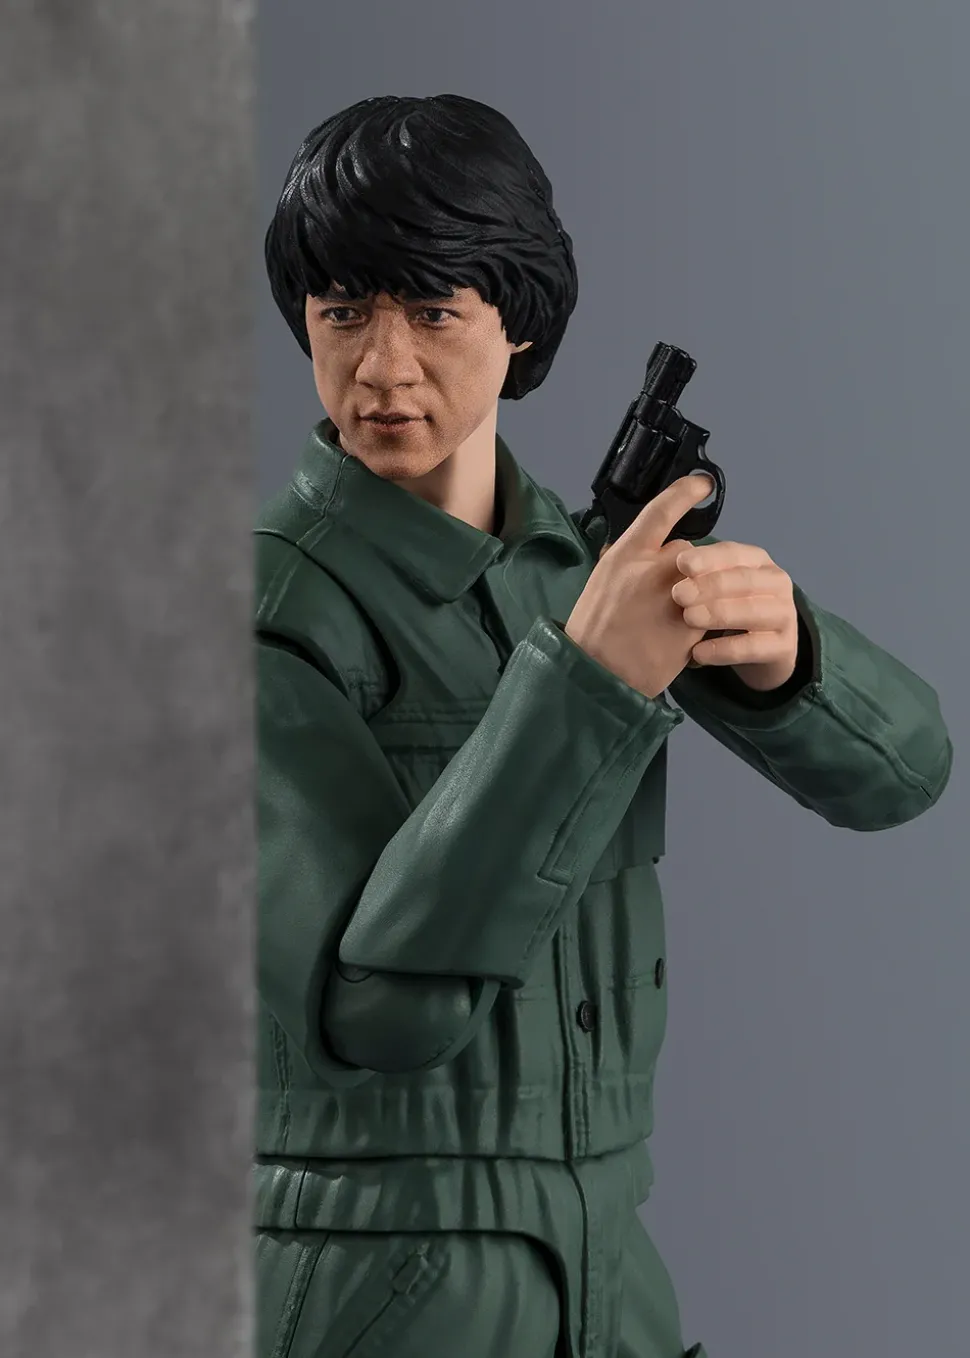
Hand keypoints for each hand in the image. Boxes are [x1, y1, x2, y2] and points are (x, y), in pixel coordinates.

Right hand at [564, 474, 715, 698]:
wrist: (595, 675)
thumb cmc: (592, 632)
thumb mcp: (601, 583)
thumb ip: (627, 563)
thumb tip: (645, 551)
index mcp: (625, 555)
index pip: (660, 510)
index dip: (685, 492)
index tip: (702, 484)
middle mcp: (652, 569)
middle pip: (689, 551)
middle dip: (687, 570)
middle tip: (673, 595)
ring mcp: (675, 596)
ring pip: (704, 582)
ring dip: (698, 596)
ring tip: (676, 619)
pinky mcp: (692, 625)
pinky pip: (710, 613)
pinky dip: (701, 624)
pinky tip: (683, 641)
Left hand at [670, 541, 798, 690]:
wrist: (763, 651)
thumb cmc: (730, 608)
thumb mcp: (716, 586)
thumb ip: (697, 573)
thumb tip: (666, 558)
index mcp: (758, 561)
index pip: (734, 553)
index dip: (708, 558)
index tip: (680, 563)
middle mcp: (776, 583)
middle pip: (744, 580)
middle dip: (709, 586)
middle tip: (678, 594)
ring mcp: (784, 615)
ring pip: (752, 611)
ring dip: (718, 613)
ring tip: (688, 618)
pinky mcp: (784, 647)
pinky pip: (753, 648)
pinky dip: (724, 650)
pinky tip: (698, 653)